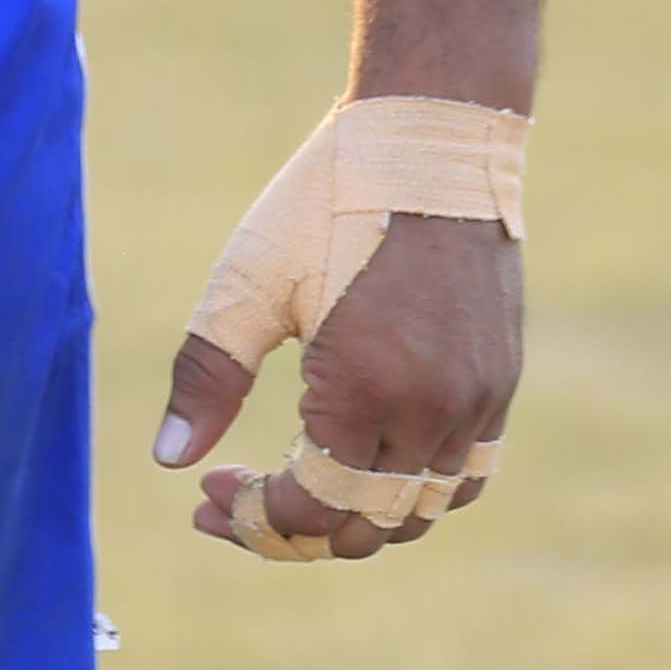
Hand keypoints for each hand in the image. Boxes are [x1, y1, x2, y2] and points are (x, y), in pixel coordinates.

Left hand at [156, 215, 521, 559]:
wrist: (430, 140)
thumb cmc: (326, 201)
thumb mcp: (248, 284)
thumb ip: (207, 378)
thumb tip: (170, 461)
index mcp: (366, 394)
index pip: (314, 509)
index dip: (254, 518)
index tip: (207, 493)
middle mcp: (434, 412)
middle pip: (367, 528)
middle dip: (295, 530)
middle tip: (240, 498)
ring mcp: (478, 400)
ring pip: (421, 510)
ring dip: (358, 518)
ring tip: (302, 485)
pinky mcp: (500, 381)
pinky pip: (465, 473)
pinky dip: (413, 488)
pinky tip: (365, 456)